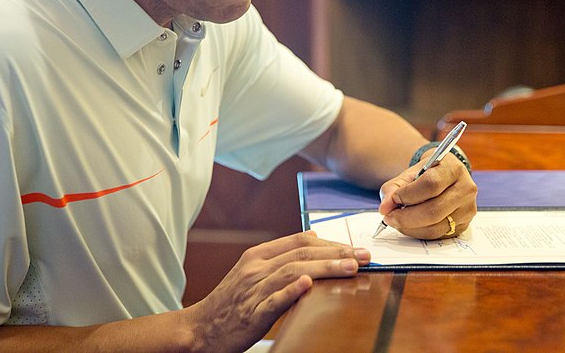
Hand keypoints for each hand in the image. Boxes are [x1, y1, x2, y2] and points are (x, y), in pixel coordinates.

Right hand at [182, 232, 370, 351]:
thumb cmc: (230, 302)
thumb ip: (281, 254)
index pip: (300, 241)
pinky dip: (291, 291)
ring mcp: (253, 289)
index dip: (331, 242)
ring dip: (325, 268)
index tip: (355, 248)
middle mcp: (256, 267)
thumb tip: (313, 236)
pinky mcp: (251, 313)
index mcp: (258, 255)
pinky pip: (273, 299)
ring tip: (351, 268)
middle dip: (337, 253)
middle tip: (364, 257)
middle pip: (302, 253)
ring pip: (293, 271)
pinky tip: (308, 285)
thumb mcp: (252, 270)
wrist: (200, 328)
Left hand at [377, 153, 476, 239]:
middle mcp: (465, 189)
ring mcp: (467, 209)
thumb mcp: (409, 173)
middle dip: (406, 217)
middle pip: (434, 210)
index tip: (394, 198)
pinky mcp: (464, 226)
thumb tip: (385, 208)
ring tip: (396, 221)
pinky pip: (437, 235)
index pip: (432, 184)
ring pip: (435, 227)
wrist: (445, 176)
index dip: (409, 194)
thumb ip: (393, 188)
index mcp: (453, 169)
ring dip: (409, 227)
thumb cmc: (426, 173)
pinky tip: (408, 226)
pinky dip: (418, 233)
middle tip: (389, 216)